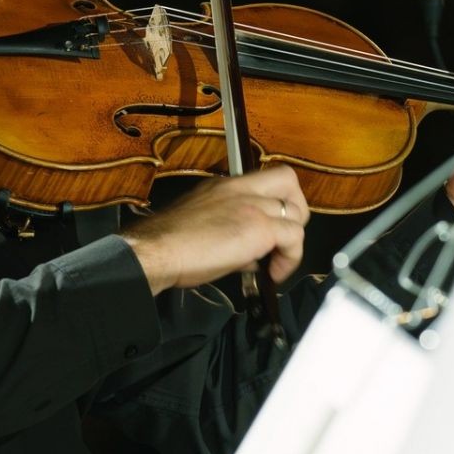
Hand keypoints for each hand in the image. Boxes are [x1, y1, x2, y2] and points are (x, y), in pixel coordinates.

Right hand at [121, 164, 310, 295]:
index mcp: (224, 186)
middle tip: (283, 237)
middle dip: (295, 208)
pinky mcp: (260, 228)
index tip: (270, 227)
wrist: (157, 251)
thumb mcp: (202, 224)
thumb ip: (230, 230)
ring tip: (275, 263)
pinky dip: (290, 259)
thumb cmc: (169, 244)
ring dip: (292, 240)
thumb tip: (250, 253)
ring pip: (296, 212)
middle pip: (288, 180)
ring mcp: (252, 205)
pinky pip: (294, 238)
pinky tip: (273, 274)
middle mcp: (240, 188)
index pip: (264, 179)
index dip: (276, 200)